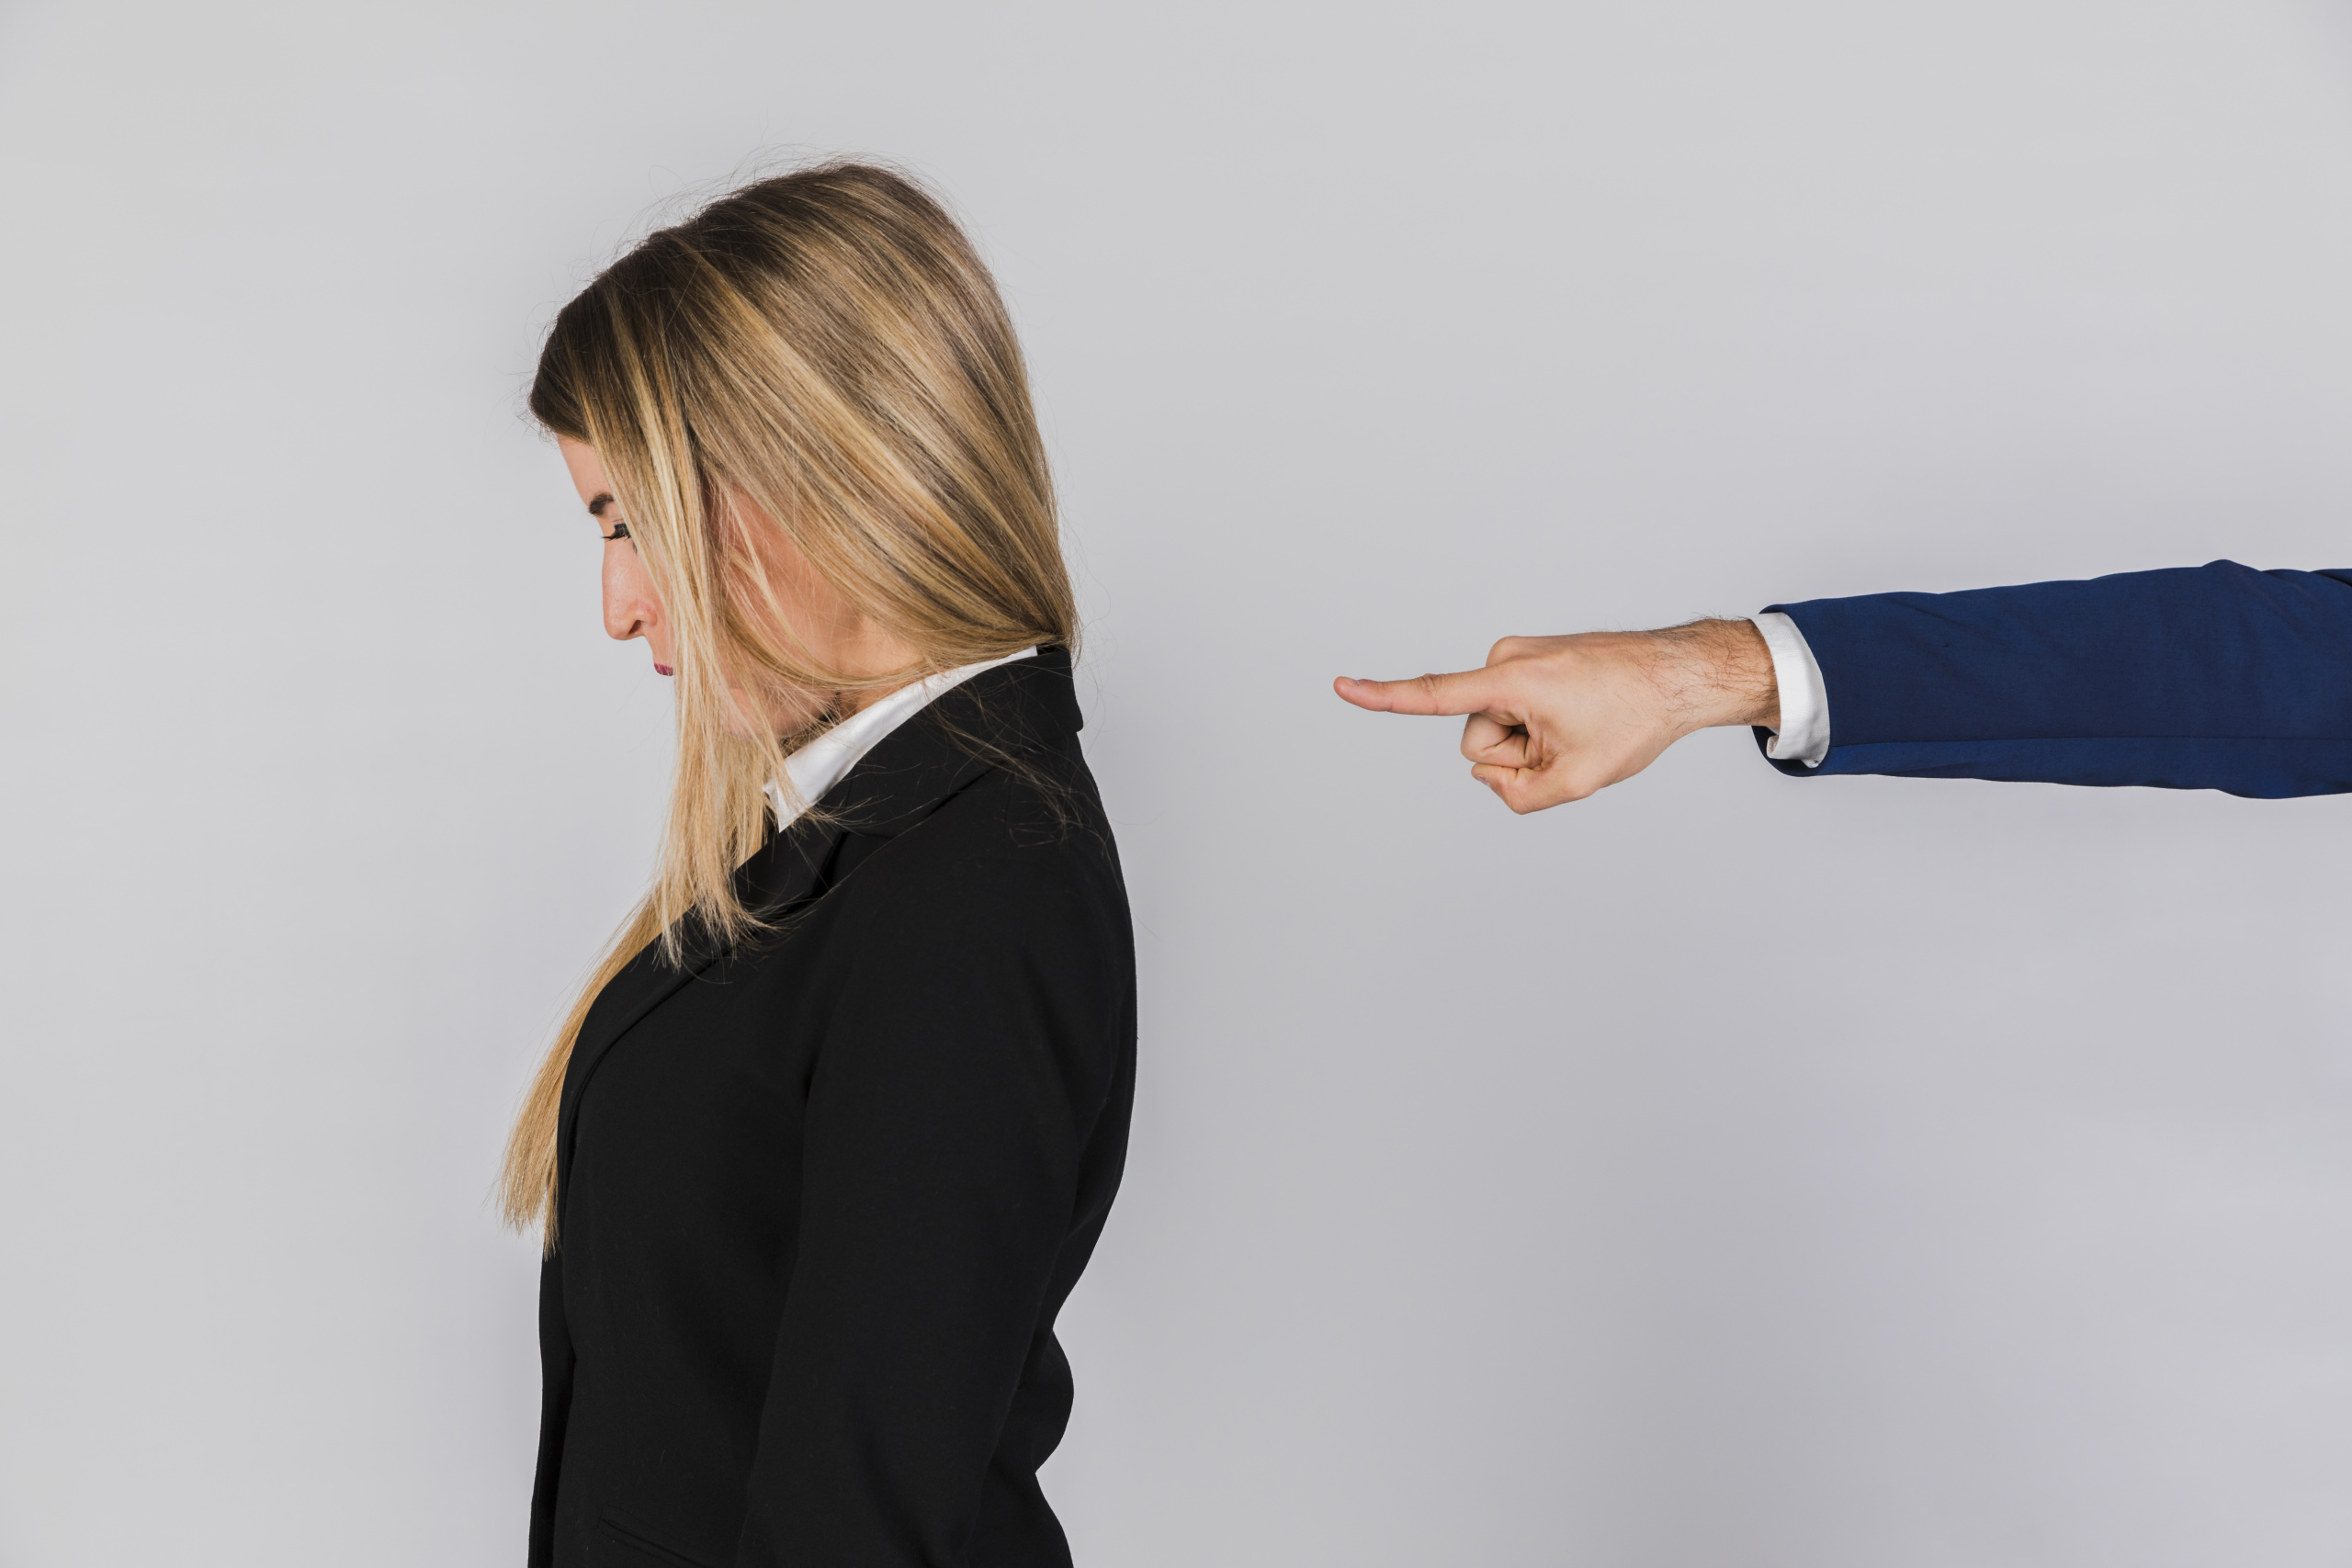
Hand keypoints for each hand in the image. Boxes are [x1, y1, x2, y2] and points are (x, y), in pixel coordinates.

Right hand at [1332, 620, 1779, 812]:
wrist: (1681, 673)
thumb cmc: (1637, 717)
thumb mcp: (1578, 780)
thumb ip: (1517, 797)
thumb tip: (1490, 776)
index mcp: (1512, 680)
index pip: (1434, 696)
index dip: (1383, 698)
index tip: (1340, 686)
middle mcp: (1507, 660)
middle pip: (1478, 738)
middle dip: (1516, 756)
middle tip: (1571, 746)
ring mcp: (1518, 658)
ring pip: (1498, 728)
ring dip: (1534, 742)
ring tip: (1583, 729)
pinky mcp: (1530, 662)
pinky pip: (1517, 712)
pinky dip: (1543, 726)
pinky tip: (1582, 717)